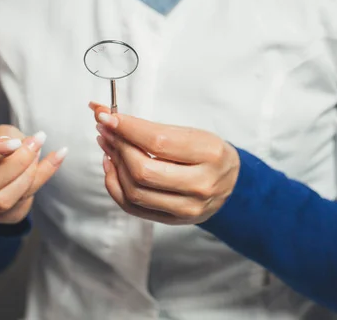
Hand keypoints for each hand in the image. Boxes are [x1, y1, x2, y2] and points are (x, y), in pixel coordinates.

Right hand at [0, 125, 67, 223]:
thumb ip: (11, 137)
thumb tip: (29, 146)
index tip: (16, 143)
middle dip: (18, 163)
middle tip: (36, 144)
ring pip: (1, 201)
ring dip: (28, 177)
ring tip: (41, 154)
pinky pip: (17, 209)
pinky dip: (39, 183)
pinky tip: (55, 160)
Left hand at [89, 102, 239, 224]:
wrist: (230, 184)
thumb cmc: (206, 153)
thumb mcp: (190, 133)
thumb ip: (150, 128)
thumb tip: (107, 116)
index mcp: (210, 154)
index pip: (158, 142)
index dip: (127, 129)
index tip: (107, 116)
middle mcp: (201, 185)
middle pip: (143, 171)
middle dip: (117, 147)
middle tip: (105, 129)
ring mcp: (187, 208)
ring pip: (134, 191)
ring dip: (113, 165)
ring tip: (108, 145)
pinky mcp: (173, 221)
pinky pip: (132, 207)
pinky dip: (115, 185)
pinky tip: (112, 166)